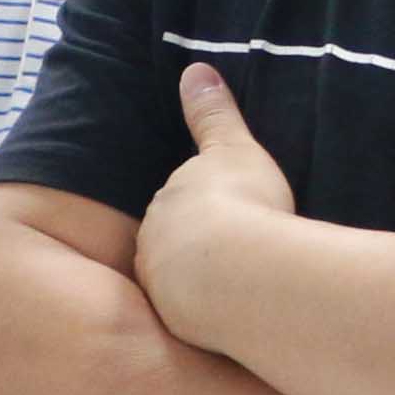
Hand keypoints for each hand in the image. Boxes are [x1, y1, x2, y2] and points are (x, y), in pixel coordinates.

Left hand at [133, 63, 299, 322]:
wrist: (240, 275)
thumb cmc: (243, 205)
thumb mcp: (233, 149)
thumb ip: (213, 113)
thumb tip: (195, 70)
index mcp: (164, 204)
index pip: (176, 206)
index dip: (202, 211)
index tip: (227, 216)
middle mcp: (152, 245)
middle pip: (172, 245)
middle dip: (197, 249)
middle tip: (237, 254)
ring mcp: (161, 288)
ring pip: (178, 283)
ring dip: (202, 285)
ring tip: (240, 289)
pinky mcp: (177, 324)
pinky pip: (195, 317)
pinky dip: (213, 315)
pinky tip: (239, 317)